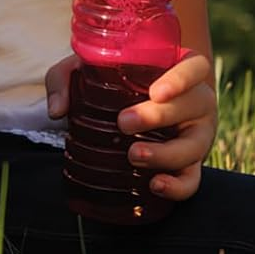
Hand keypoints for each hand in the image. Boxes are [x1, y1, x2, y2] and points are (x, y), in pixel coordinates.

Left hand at [46, 47, 216, 201]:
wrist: (128, 110)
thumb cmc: (110, 82)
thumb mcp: (83, 71)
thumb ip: (64, 80)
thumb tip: (57, 110)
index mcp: (179, 70)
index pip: (195, 67)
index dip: (181, 78)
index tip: (156, 92)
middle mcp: (196, 101)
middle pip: (194, 106)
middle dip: (158, 116)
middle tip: (124, 122)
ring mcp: (197, 135)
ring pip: (195, 146)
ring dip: (166, 153)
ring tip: (134, 156)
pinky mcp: (191, 165)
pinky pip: (192, 180)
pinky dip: (177, 186)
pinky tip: (155, 184)